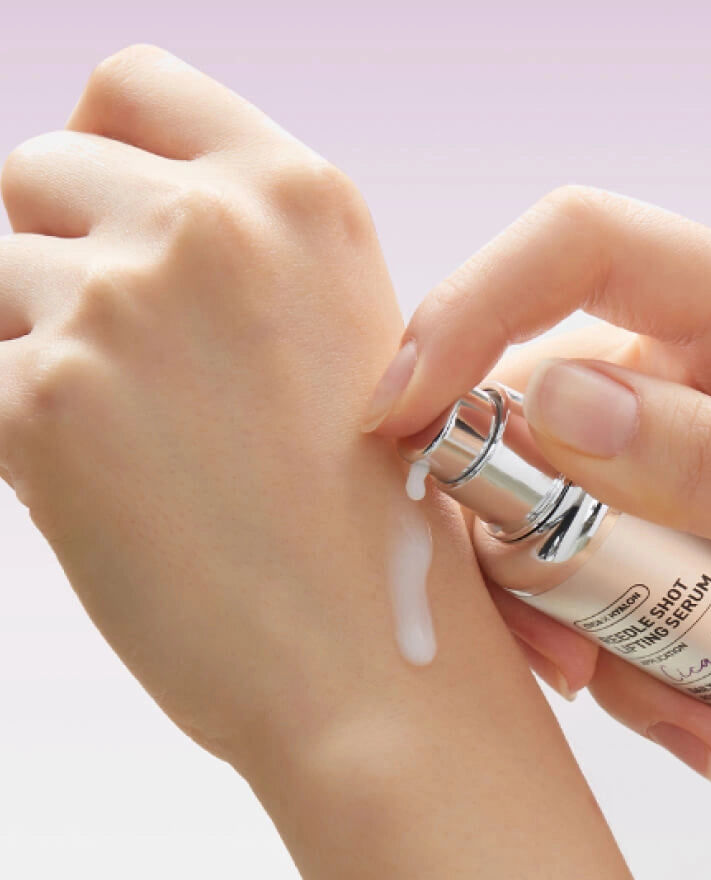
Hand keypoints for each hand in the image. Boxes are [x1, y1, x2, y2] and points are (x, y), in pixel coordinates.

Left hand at [0, 44, 447, 778]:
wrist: (374, 660)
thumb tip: (93, 231)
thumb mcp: (349, 344)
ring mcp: (122, 305)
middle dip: (58, 258)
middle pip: (38, 172)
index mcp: (301, 198)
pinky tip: (93, 493)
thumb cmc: (369, 524)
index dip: (101, 150)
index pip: (133, 86)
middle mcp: (212, 223)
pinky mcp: (43, 404)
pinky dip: (13, 433)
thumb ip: (237, 262)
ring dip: (31, 348)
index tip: (104, 222)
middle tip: (125, 370)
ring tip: (126, 445)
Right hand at [365, 185, 710, 813]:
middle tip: (586, 673)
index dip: (467, 311)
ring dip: (620, 645)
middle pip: (551, 427)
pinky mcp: (700, 509)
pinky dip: (660, 665)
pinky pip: (629, 576)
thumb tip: (544, 403)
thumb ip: (708, 462)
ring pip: (582, 526)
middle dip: (547, 560)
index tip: (397, 417)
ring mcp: (701, 442)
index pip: (577, 248)